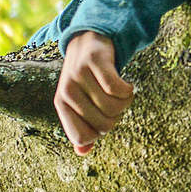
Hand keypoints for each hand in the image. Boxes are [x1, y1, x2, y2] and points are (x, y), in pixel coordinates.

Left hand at [55, 31, 134, 154]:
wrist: (88, 39)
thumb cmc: (87, 76)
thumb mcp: (80, 101)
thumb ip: (82, 126)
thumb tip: (83, 152)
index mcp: (61, 104)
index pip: (81, 137)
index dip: (98, 133)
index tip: (104, 119)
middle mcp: (67, 91)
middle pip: (103, 124)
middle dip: (116, 118)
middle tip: (117, 104)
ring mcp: (79, 75)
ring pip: (113, 107)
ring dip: (126, 103)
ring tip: (124, 94)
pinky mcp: (95, 60)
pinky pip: (117, 88)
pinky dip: (129, 91)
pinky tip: (129, 86)